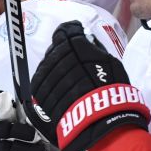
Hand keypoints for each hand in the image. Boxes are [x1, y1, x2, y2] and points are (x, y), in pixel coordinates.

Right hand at [0, 91, 49, 150]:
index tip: (1, 95)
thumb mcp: (49, 130)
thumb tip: (29, 104)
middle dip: (19, 132)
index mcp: (10, 124)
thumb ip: (37, 117)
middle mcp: (0, 138)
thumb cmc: (53, 148)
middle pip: (0, 129)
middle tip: (35, 136)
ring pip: (6, 148)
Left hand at [25, 21, 149, 150]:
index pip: (64, 32)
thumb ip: (93, 48)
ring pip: (45, 65)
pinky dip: (47, 82)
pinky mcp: (40, 92)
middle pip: (54, 49)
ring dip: (53, 68)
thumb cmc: (111, 90)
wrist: (99, 119)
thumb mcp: (110, 61)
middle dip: (61, 51)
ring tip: (65, 78)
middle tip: (71, 59)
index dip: (68, 32)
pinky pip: (40, 82)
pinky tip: (56, 87)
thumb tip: (84, 39)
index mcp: (75, 46)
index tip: (73, 35)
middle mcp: (58, 57)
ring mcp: (47, 75)